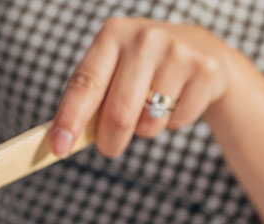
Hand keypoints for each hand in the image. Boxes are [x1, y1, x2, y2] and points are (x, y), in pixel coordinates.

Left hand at [49, 18, 233, 157]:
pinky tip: (178, 99)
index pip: (85, 84)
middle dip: (110, 141)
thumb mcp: (112, 71)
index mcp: (111, 35)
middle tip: (109, 148)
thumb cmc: (141, 69)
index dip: (70, 119)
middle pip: (119, 113)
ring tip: (153, 105)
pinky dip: (172, 123)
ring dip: (145, 129)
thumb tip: (60, 142)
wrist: (200, 51)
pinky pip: (177, 122)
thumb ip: (88, 101)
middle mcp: (144, 38)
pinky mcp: (205, 71)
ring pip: (149, 123)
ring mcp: (177, 52)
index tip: (59, 147)